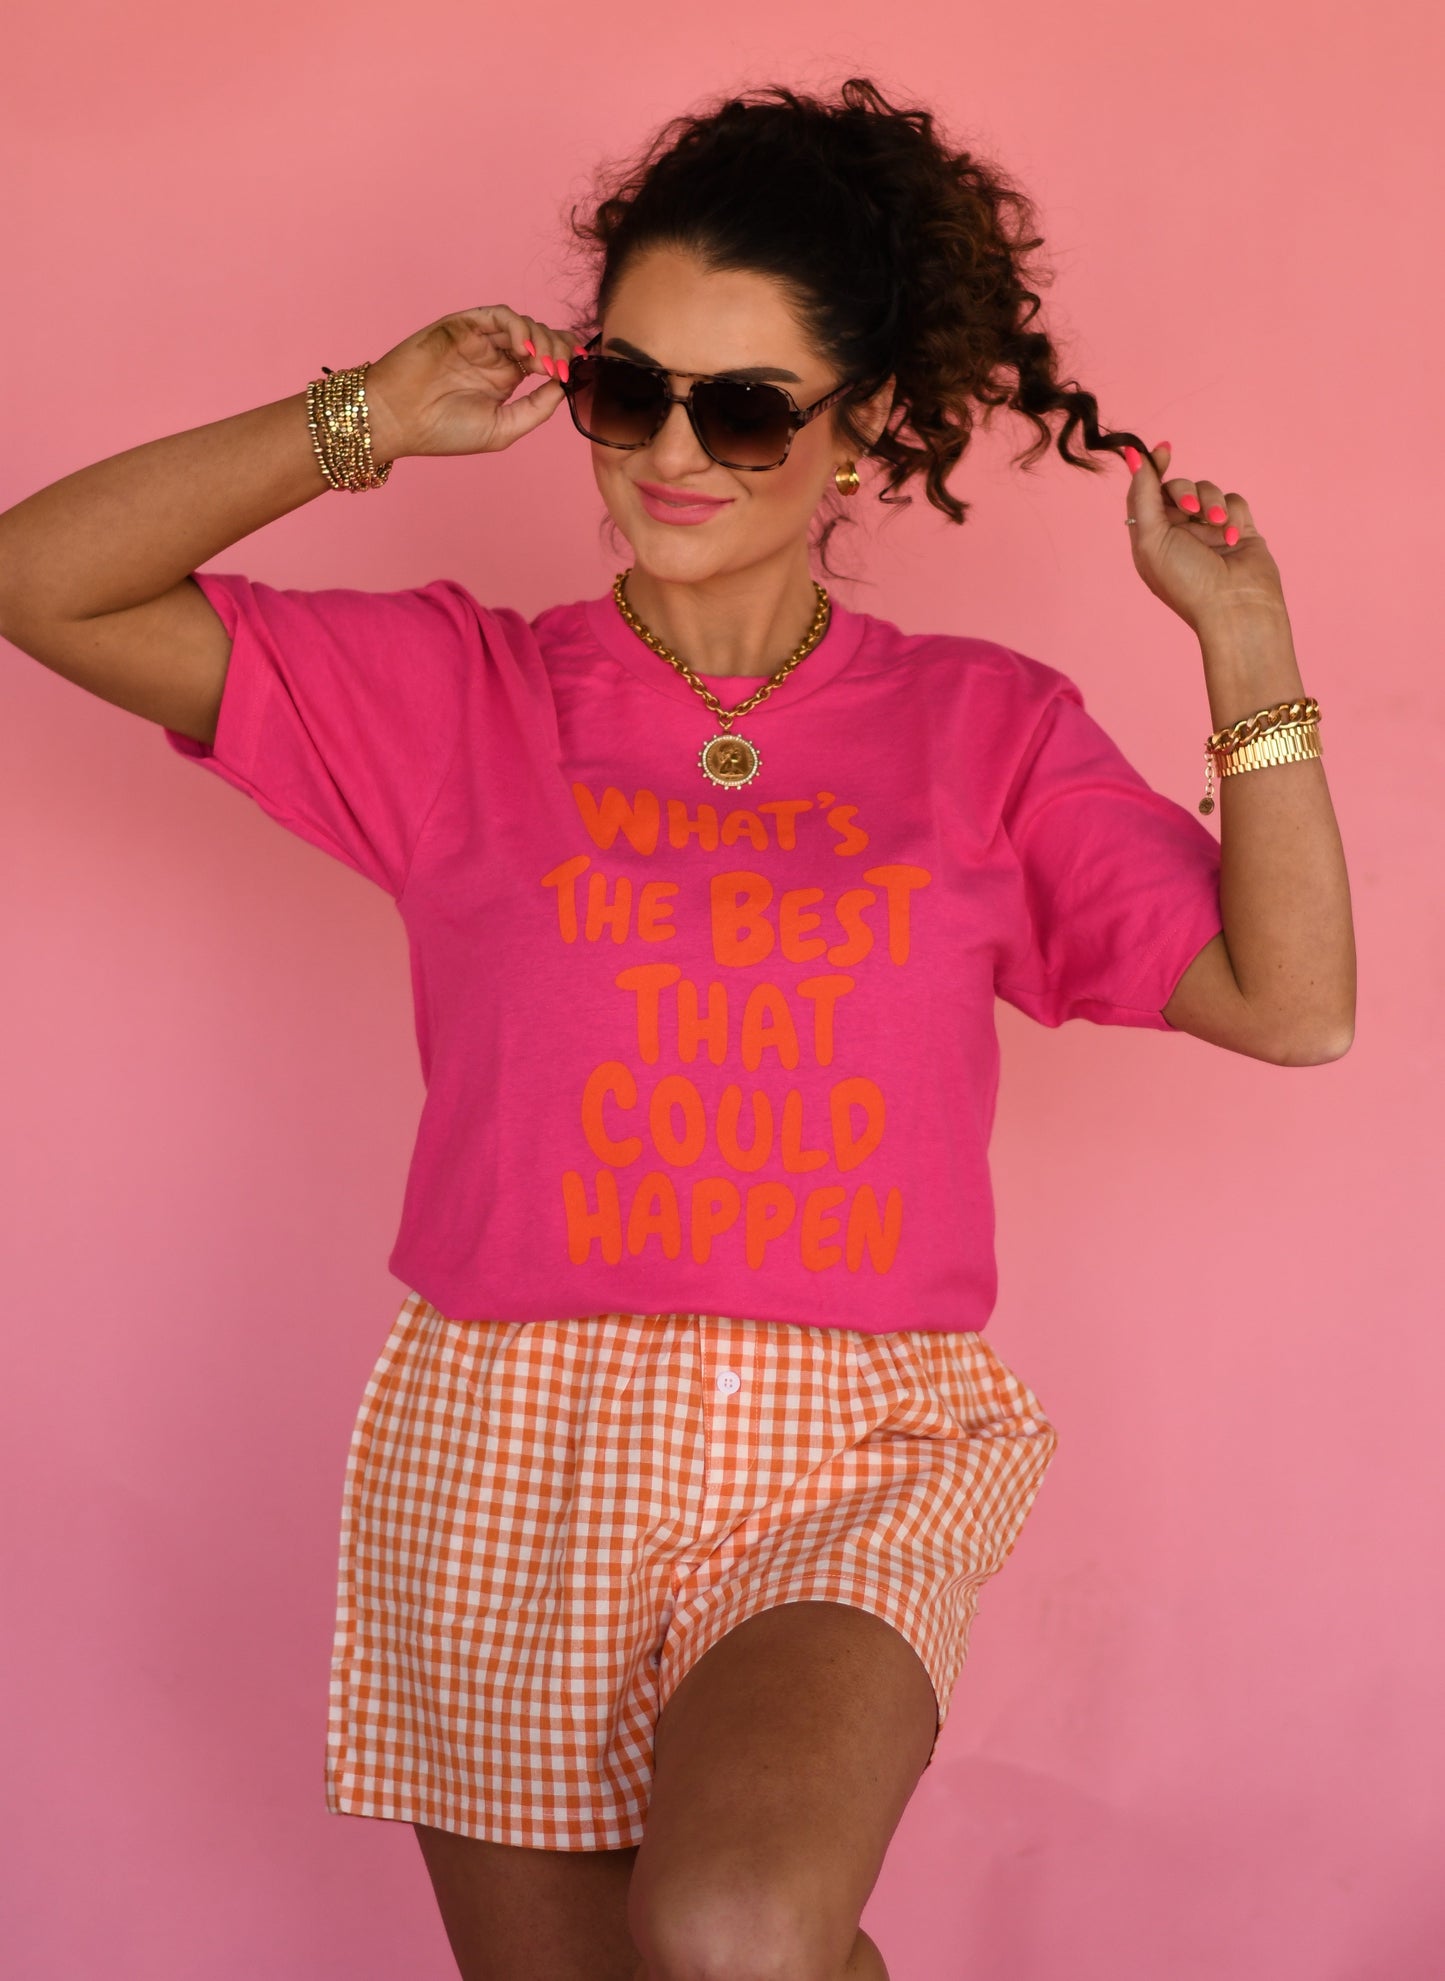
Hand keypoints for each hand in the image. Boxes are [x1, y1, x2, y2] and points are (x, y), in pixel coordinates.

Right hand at [362, 304, 582, 460]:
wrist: (398, 420)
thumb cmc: (443, 431)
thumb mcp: (503, 429)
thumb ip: (536, 409)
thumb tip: (565, 387)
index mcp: (505, 379)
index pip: (545, 360)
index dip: (565, 362)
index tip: (576, 374)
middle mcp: (495, 355)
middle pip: (540, 338)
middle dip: (558, 349)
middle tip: (563, 368)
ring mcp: (480, 339)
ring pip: (524, 325)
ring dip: (541, 339)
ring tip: (544, 363)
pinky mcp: (464, 325)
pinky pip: (499, 316)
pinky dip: (518, 327)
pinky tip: (525, 350)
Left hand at [1122, 440, 1288, 635]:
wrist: (1234, 607)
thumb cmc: (1187, 581)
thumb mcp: (1152, 538)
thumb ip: (1142, 494)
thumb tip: (1132, 454)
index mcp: (1152, 538)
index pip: (1147, 493)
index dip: (1152, 469)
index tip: (1163, 450)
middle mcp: (1179, 533)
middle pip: (1179, 487)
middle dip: (1186, 492)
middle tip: (1192, 510)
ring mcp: (1209, 530)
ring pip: (1209, 489)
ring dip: (1212, 504)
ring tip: (1216, 527)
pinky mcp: (1238, 527)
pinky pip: (1234, 500)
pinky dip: (1233, 514)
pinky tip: (1232, 539)